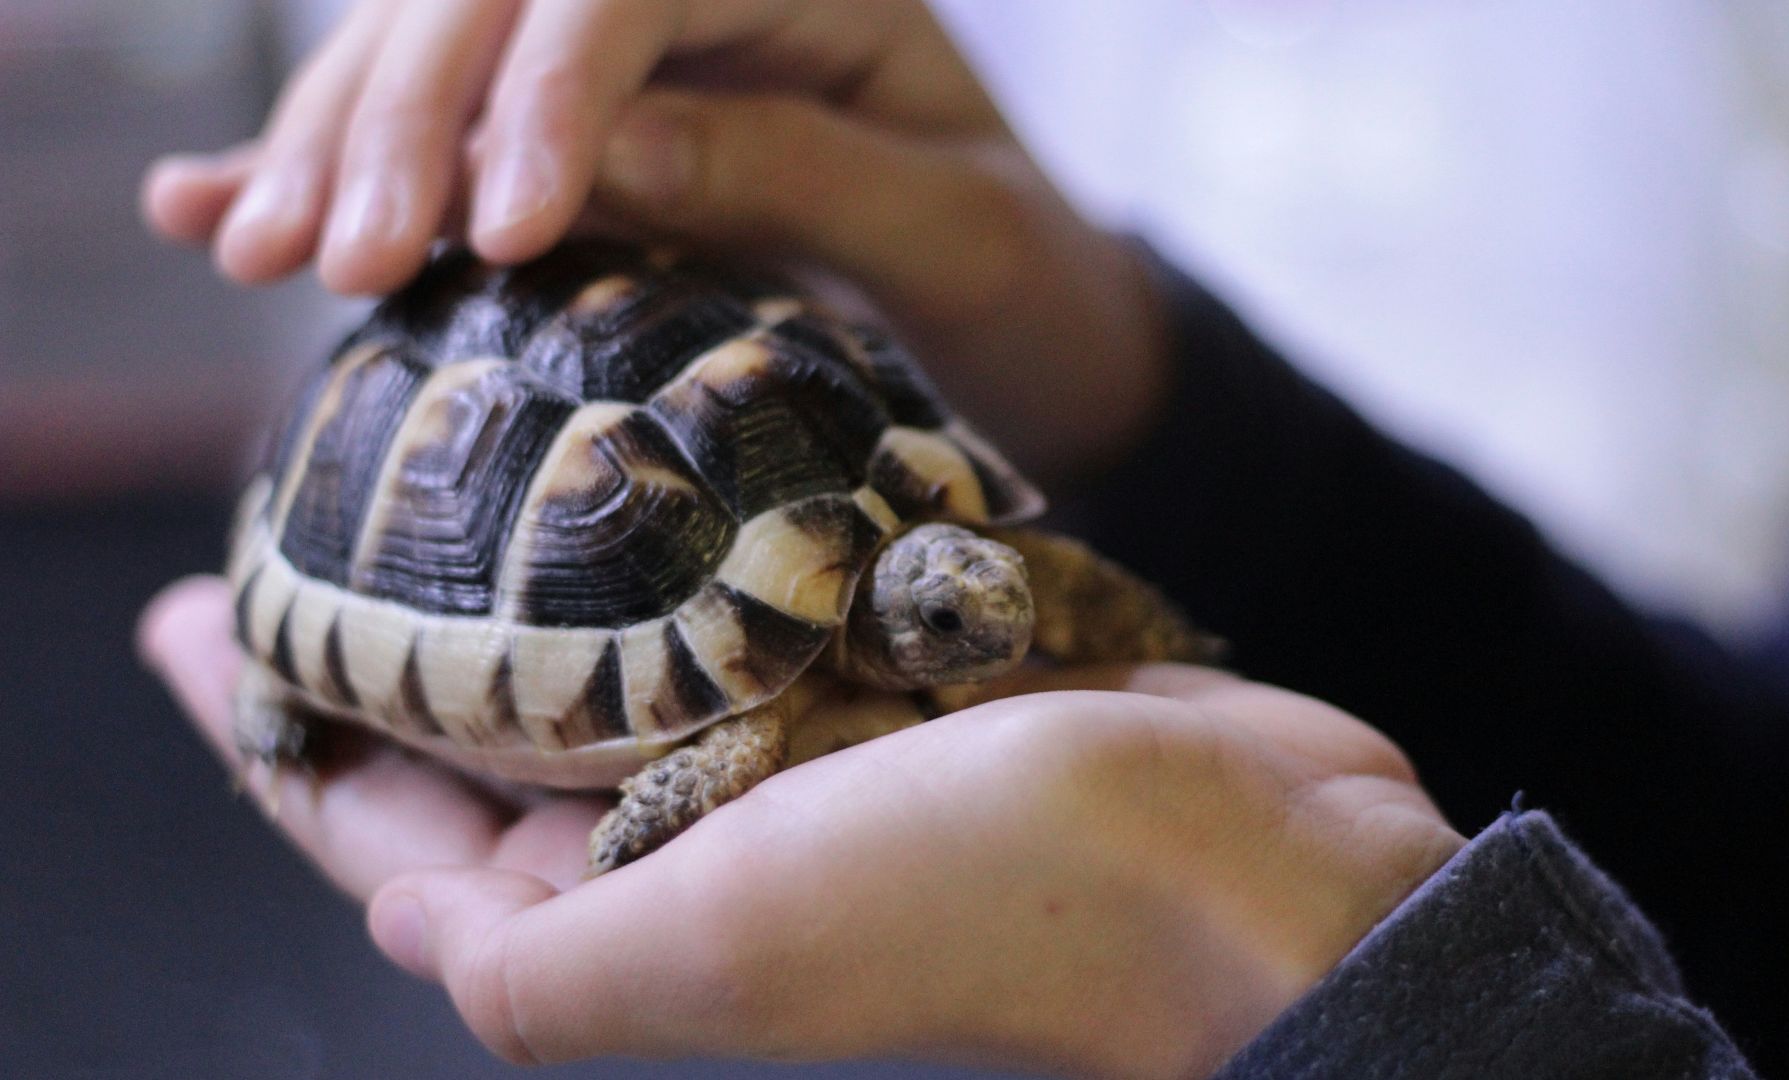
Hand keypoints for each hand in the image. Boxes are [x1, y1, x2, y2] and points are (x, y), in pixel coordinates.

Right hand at [140, 0, 1167, 483]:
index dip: (548, 92)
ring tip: (250, 250)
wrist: (1029, 324)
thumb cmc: (1021, 280)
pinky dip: (330, 164)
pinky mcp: (578, 128)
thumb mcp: (953, 233)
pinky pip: (441, 127)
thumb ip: (797, 178)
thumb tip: (599, 153)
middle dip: (406, 117)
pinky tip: (211, 204)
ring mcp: (626, 52)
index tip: (499, 229)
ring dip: (334, 143)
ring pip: (439, 50)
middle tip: (334, 256)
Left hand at [142, 576, 1462, 1079]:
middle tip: (297, 525)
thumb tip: (387, 901)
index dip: (274, 739)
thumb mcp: (716, 947)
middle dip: (386, 643)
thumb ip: (524, 960)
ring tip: (451, 467)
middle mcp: (708, 833)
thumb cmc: (982, 900)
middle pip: (493, 733)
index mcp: (640, 907)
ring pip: (620, 650)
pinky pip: (746, 596)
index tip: (181, 627)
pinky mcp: (896, 675)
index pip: (393, 827)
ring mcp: (807, 750)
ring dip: (529, 576)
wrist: (1236, 857)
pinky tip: (643, 469)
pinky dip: (680, 537)